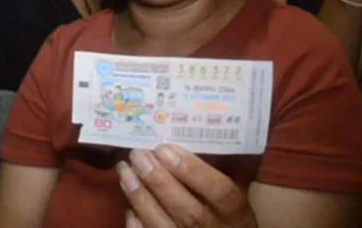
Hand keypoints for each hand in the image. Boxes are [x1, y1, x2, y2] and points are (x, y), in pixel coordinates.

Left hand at [117, 145, 256, 227]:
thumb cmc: (223, 214)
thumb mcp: (230, 195)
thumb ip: (214, 172)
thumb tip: (179, 143)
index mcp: (237, 214)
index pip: (221, 192)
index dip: (193, 170)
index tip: (164, 149)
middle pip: (188, 210)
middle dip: (159, 180)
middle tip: (138, 155)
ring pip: (162, 225)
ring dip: (140, 195)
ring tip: (125, 170)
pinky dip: (135, 220)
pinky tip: (127, 199)